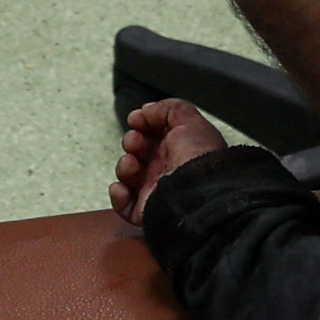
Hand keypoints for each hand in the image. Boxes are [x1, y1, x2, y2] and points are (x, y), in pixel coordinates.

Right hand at [112, 96, 227, 224]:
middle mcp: (168, 168)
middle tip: (135, 141)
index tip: (137, 119)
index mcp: (180, 148)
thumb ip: (168, 108)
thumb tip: (146, 110)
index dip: (143, 124)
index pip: (155, 133)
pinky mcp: (147, 210)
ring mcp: (157, 189)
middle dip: (132, 142)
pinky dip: (118, 195)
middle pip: (139, 152)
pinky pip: (124, 204)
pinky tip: (122, 187)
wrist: (199, 194)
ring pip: (129, 175)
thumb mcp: (189, 121)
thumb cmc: (200, 160)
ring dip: (124, 166)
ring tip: (131, 164)